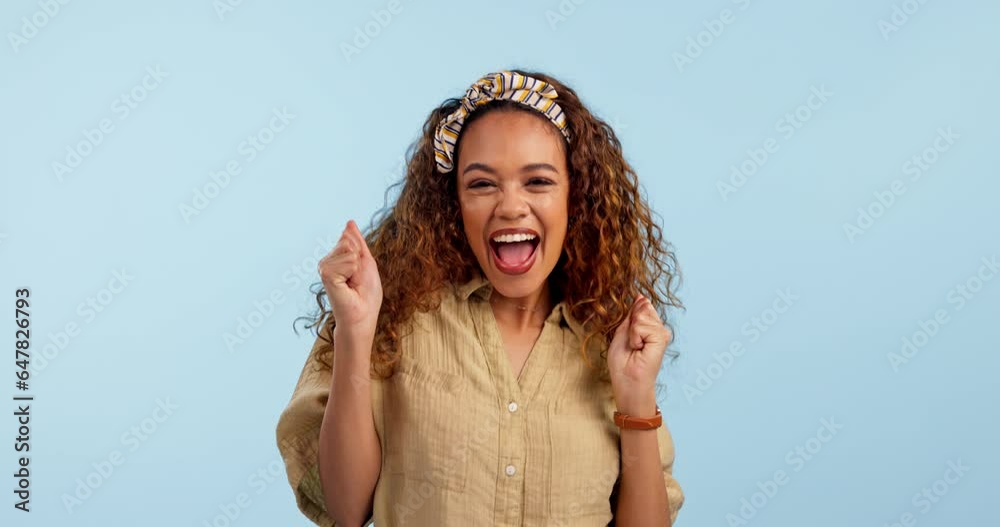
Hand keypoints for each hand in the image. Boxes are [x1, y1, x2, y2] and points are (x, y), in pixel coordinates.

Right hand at [318, 220, 382, 338]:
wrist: (362, 315)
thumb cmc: (366, 295)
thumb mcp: (366, 263)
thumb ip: (357, 242)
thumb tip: (349, 223)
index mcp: (337, 258)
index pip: (349, 237)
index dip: (361, 253)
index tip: (359, 273)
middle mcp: (327, 261)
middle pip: (348, 241)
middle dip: (359, 259)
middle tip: (357, 279)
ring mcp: (325, 267)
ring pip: (347, 250)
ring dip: (356, 267)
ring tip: (352, 283)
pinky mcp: (325, 274)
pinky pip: (346, 261)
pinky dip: (352, 272)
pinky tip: (347, 285)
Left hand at [607, 294, 671, 413]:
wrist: (627, 383)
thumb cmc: (623, 364)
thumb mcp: (622, 333)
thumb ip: (632, 315)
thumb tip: (641, 297)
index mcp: (649, 327)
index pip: (641, 306)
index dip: (631, 317)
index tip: (630, 337)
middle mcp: (658, 328)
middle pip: (642, 308)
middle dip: (631, 324)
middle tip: (632, 344)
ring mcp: (661, 333)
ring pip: (641, 316)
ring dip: (632, 332)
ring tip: (635, 347)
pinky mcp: (661, 338)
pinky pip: (641, 325)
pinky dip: (635, 337)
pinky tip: (639, 349)